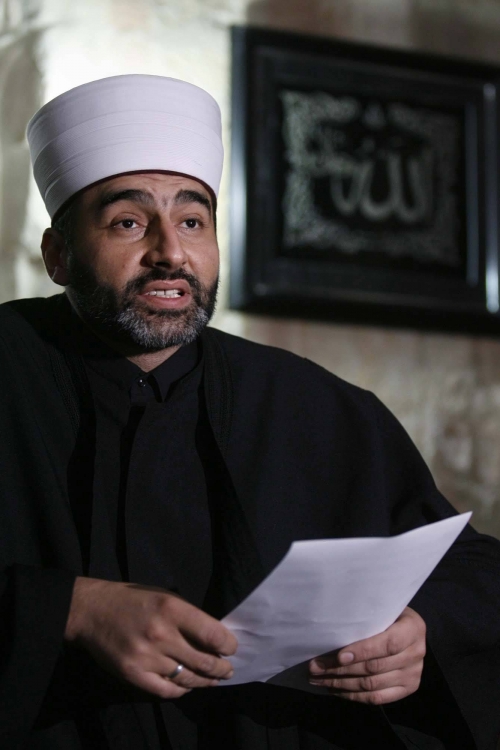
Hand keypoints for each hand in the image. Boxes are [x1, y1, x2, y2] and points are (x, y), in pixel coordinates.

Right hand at [65, 577, 236, 698]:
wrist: (92, 611)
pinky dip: (181, 690)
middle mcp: (161, 634)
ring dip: (205, 681)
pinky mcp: (133, 674)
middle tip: (228, 671)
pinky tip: (187, 686)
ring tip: (212, 680)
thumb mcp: (164, 595)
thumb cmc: (132, 600)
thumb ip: (187, 616)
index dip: (228, 645)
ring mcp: (146, 657)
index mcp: (171, 609)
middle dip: (221, 669)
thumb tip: (214, 637)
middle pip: (203, 661)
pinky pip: (165, 691)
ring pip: (187, 678)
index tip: (231, 649)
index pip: (212, 634)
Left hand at [308, 607, 425, 704]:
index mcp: (413, 628)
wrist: (409, 628)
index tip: (339, 656)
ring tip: (318, 679)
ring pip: (372, 686)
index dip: (363, 651)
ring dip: (341, 684)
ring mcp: (413, 674)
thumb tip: (332, 627)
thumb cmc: (389, 613)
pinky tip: (334, 689)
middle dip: (341, 669)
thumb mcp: (383, 608)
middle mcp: (417, 653)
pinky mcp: (407, 689)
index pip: (387, 644)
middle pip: (375, 667)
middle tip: (315, 667)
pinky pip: (377, 699)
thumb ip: (366, 617)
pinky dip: (353, 695)